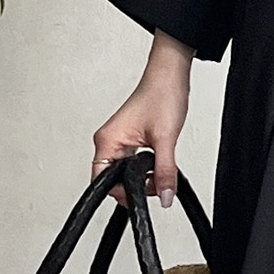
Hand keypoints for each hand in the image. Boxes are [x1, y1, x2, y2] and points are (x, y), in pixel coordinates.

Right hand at [91, 29, 193, 209]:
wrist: (170, 76)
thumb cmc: (161, 96)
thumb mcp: (165, 139)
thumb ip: (165, 172)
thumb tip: (164, 197)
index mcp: (107, 141)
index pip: (102, 181)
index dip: (122, 193)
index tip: (140, 197)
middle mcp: (109, 140)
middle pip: (115, 179)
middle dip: (137, 185)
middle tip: (158, 182)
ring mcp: (119, 139)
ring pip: (126, 171)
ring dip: (144, 175)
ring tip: (162, 166)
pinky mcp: (131, 137)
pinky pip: (134, 161)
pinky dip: (148, 166)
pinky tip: (160, 160)